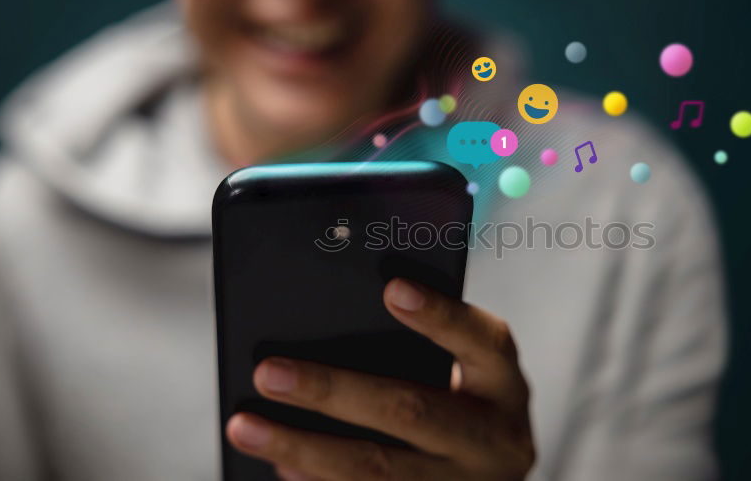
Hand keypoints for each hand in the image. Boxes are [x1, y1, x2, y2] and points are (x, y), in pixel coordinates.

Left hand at [226, 278, 535, 479]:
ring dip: (303, 448)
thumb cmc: (461, 412)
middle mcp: (496, 441)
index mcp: (505, 387)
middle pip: (412, 410)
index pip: (484, 342)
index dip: (441, 316)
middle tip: (269, 371)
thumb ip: (420, 353)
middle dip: (333, 391)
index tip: (391, 288)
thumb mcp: (462, 379)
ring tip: (246, 426)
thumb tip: (320, 332)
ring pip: (379, 471)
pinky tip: (278, 464)